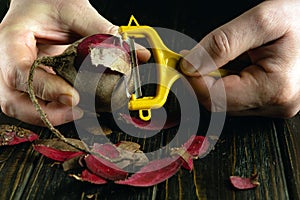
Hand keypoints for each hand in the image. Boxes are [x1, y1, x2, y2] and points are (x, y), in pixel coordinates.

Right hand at [0, 0, 149, 125]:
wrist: (40, 1)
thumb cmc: (49, 1)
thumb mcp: (75, 9)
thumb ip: (102, 31)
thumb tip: (134, 54)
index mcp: (13, 40)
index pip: (20, 72)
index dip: (45, 89)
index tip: (73, 97)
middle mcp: (10, 61)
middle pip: (12, 100)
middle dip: (45, 112)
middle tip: (76, 110)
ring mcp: (20, 74)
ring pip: (22, 107)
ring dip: (50, 115)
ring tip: (80, 110)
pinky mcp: (33, 81)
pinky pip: (37, 103)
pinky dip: (54, 110)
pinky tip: (76, 106)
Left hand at [180, 0, 299, 117]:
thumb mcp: (264, 20)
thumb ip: (223, 43)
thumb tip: (190, 64)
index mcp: (275, 88)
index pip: (215, 97)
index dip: (191, 81)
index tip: (179, 64)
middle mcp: (275, 105)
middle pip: (218, 103)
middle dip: (199, 80)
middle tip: (190, 58)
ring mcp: (274, 105)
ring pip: (226, 102)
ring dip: (211, 81)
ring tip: (213, 58)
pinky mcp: (272, 101)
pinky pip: (237, 98)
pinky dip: (225, 83)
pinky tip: (228, 66)